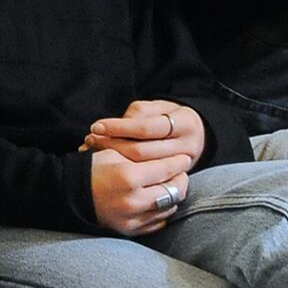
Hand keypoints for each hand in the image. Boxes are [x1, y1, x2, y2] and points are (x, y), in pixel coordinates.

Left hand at [79, 99, 205, 167]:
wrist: (197, 137)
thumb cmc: (171, 117)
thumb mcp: (159, 108)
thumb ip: (137, 116)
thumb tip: (108, 128)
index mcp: (185, 124)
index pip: (146, 128)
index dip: (119, 127)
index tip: (97, 126)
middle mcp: (187, 147)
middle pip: (142, 151)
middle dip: (112, 145)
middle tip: (90, 140)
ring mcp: (183, 167)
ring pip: (142, 167)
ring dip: (114, 158)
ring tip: (93, 150)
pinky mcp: (174, 179)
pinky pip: (146, 178)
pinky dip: (124, 169)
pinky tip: (106, 164)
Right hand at [88, 147, 193, 236]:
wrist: (71, 194)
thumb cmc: (93, 168)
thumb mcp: (115, 153)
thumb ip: (143, 154)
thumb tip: (170, 155)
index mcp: (129, 176)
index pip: (167, 168)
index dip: (179, 162)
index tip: (184, 157)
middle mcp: (133, 200)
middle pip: (175, 190)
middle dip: (181, 178)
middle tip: (180, 171)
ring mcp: (133, 218)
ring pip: (170, 207)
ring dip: (173, 195)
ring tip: (170, 184)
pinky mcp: (131, 230)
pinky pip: (158, 221)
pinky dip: (162, 210)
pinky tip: (159, 199)